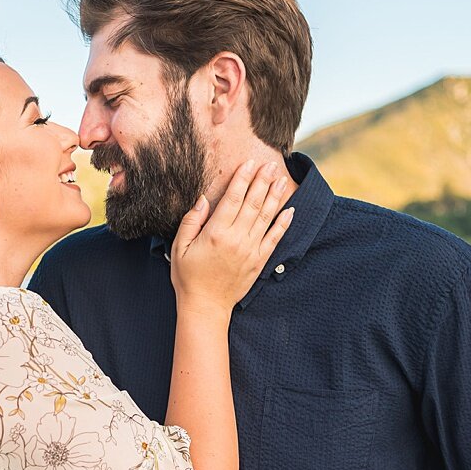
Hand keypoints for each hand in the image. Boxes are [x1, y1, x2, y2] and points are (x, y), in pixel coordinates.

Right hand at [169, 159, 294, 315]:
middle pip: (253, 203)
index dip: (243, 179)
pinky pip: (274, 238)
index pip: (233, 199)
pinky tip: (290, 210)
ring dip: (275, 197)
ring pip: (266, 217)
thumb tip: (203, 199)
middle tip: (271, 165)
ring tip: (282, 179)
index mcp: (216, 233)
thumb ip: (191, 221)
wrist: (205, 306)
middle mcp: (237, 239)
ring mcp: (251, 250)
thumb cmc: (188, 276)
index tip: (250, 163)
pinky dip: (283, 224)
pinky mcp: (259, 261)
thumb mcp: (180, 246)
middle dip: (263, 182)